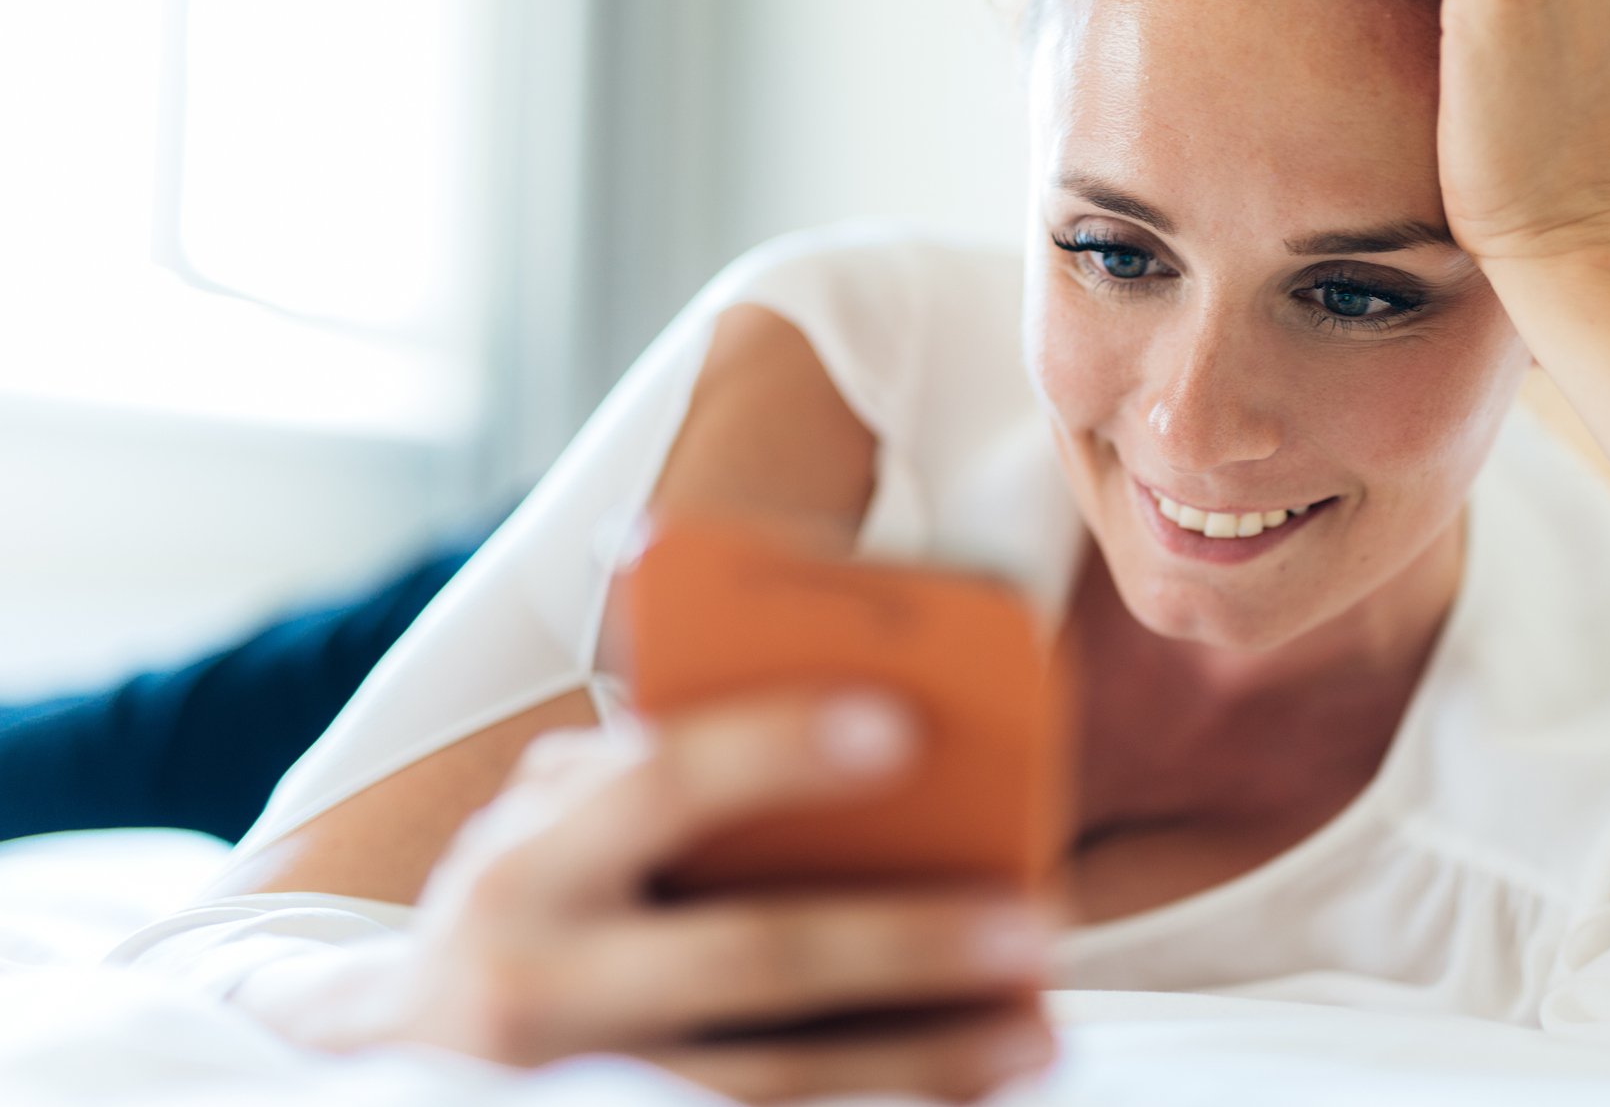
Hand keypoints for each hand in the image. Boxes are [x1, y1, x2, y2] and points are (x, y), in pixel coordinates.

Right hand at [381, 690, 1056, 1102]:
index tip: (902, 727)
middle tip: (1033, 923)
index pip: (659, 785)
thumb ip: (640, 770)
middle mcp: (538, 988)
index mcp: (522, 866)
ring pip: (776, 1085)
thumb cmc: (520, 910)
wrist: (397, 1069)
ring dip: (926, 1059)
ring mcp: (580, 1093)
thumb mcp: (542, 825)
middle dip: (905, 940)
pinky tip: (972, 1097)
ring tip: (1039, 1030)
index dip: (775, 750)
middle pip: (750, 956)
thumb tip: (818, 714)